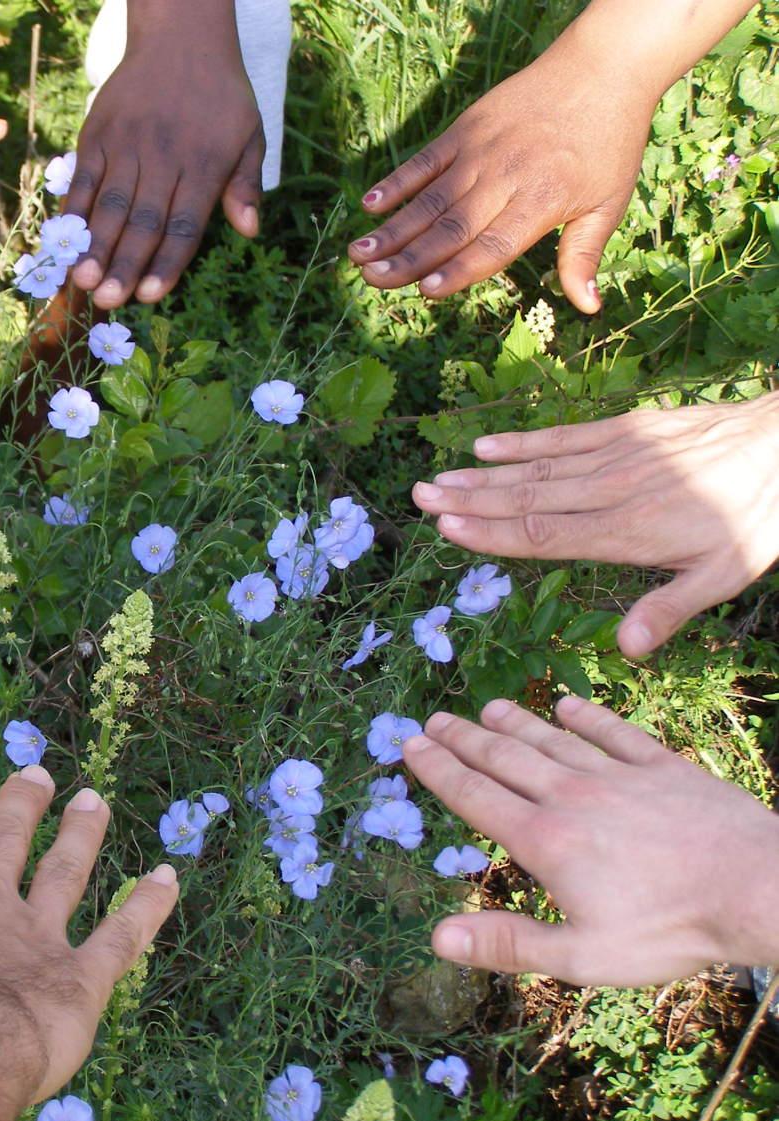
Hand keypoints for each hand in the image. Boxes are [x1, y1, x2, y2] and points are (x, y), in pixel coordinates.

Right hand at [64, 0, 261, 308]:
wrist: (181, 37)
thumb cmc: (221, 95)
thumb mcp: (250, 133)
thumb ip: (245, 184)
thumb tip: (250, 230)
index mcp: (205, 164)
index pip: (184, 224)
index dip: (166, 263)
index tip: (148, 296)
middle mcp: (165, 157)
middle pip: (143, 221)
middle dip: (124, 264)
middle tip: (108, 302)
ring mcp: (128, 144)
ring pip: (110, 203)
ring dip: (94, 245)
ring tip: (83, 281)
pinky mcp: (99, 133)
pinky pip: (84, 178)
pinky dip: (73, 211)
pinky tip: (64, 243)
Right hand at [347, 46, 649, 313]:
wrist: (602, 68)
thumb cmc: (609, 143)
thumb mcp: (609, 203)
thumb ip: (583, 255)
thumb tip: (588, 307)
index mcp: (542, 202)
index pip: (494, 244)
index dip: (460, 270)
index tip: (427, 291)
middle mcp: (506, 178)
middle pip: (451, 227)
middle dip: (409, 258)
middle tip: (372, 282)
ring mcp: (480, 152)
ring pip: (430, 199)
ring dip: (392, 229)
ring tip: (358, 255)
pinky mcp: (465, 129)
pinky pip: (425, 161)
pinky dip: (397, 182)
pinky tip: (369, 204)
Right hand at [404, 696, 778, 986]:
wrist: (761, 889)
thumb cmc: (671, 931)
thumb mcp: (584, 956)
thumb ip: (509, 943)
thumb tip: (437, 938)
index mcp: (546, 840)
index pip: (476, 797)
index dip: (438, 770)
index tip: (410, 744)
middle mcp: (573, 797)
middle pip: (506, 759)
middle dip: (465, 739)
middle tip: (434, 718)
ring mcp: (619, 777)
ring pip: (553, 741)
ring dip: (516, 722)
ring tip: (487, 706)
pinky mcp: (664, 768)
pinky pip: (615, 733)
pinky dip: (588, 716)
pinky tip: (568, 705)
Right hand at [411, 393, 778, 657]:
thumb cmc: (760, 515)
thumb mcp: (726, 574)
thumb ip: (670, 608)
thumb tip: (627, 648)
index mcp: (627, 533)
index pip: (543, 535)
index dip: (490, 533)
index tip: (446, 527)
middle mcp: (610, 492)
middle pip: (526, 498)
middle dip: (468, 500)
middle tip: (419, 497)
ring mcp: (616, 456)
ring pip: (537, 468)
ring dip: (483, 475)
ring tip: (437, 478)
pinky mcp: (626, 429)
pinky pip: (564, 436)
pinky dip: (522, 442)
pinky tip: (486, 446)